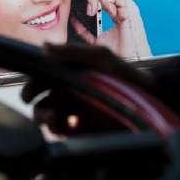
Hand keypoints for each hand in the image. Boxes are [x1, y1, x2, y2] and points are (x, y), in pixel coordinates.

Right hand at [21, 42, 153, 134]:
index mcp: (71, 73)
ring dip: (45, 118)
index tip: (30, 89)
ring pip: (49, 118)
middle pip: (41, 100)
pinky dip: (63, 130)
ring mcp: (76, 112)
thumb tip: (44, 45)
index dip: (33, 83)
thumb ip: (73, 51)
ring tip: (52, 118)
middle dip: (35, 104)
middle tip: (38, 106)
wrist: (149, 98)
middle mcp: (70, 93)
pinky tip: (72, 124)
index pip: (44, 78)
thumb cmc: (126, 74)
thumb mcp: (101, 56)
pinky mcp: (83, 130)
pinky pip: (64, 133)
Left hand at [72, 0, 151, 59]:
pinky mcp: (130, 11)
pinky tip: (105, 12)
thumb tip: (73, 20)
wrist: (130, 65)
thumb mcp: (97, 40)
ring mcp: (128, 5)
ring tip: (92, 10)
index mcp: (117, 6)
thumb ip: (86, 29)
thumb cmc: (119, 55)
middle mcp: (123, 2)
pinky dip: (107, 0)